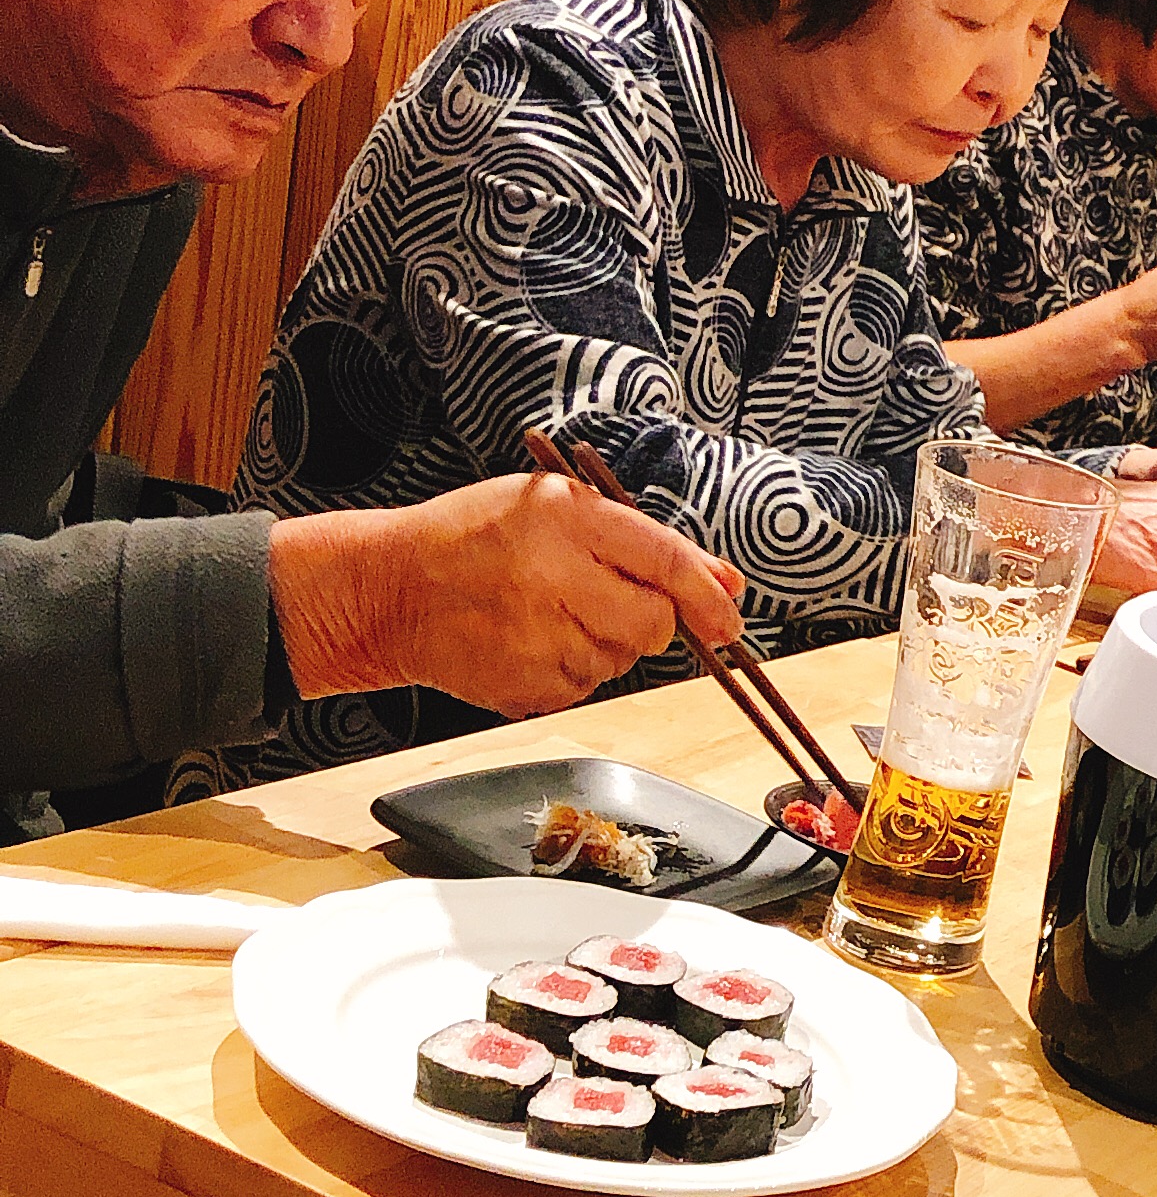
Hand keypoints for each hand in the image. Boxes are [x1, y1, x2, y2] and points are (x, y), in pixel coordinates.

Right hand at [271, 476, 744, 713]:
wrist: (386, 590)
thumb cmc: (476, 537)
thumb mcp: (558, 508)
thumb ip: (647, 543)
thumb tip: (727, 582)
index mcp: (562, 519)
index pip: (664, 560)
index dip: (707, 593)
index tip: (730, 614)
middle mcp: (550, 578)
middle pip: (653, 624)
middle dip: (647, 616)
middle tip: (599, 597)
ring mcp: (533, 639)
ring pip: (621, 659)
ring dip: (605, 641)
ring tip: (548, 612)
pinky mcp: (522, 688)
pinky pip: (585, 687)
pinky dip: (571, 668)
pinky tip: (529, 640)